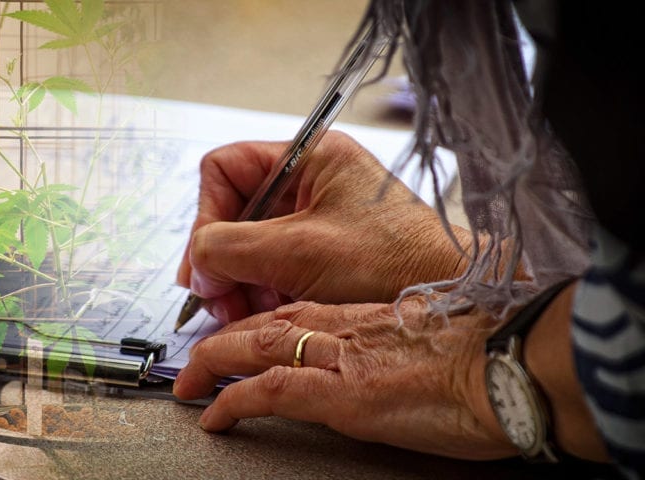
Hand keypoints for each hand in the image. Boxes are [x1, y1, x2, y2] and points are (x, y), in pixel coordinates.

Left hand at [172, 299, 515, 460]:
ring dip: (216, 363)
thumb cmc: (498, 354)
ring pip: (257, 346)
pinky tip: (214, 415)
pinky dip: (234, 400)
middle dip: (227, 339)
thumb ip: (406, 347)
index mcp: (372, 315)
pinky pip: (270, 391)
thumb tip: (397, 365)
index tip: (245, 335)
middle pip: (269, 322)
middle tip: (199, 359)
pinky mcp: (344, 394)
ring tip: (190, 384)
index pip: (299, 311)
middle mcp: (348, 328)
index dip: (264, 323)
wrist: (520, 362)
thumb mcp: (442, 342)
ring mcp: (343, 358)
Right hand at [175, 131, 470, 323]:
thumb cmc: (393, 262)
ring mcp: (316, 215)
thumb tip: (195, 263)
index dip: (206, 215)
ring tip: (247, 311)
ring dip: (241, 280)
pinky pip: (274, 263)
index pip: (225, 169)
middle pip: (234, 212)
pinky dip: (263, 289)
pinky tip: (270, 311)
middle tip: (219, 299)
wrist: (449, 297)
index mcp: (308, 155)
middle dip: (222, 259)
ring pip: (250, 243)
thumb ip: (230, 248)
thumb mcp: (298, 251)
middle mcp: (309, 179)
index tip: (206, 263)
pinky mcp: (323, 248)